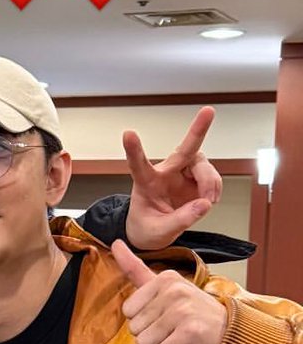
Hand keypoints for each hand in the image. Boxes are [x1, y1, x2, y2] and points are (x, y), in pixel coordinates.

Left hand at [112, 241, 227, 343]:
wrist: (227, 328)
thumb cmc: (191, 309)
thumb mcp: (165, 285)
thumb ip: (136, 269)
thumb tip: (115, 242)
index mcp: (165, 278)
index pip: (128, 310)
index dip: (142, 318)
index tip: (161, 313)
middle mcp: (174, 291)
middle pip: (135, 327)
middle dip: (150, 333)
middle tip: (172, 326)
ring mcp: (182, 311)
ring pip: (145, 341)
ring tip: (176, 334)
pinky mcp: (190, 332)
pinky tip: (183, 343)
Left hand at [122, 106, 222, 249]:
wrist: (153, 231)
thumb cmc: (147, 228)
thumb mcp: (158, 232)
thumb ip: (180, 220)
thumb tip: (205, 205)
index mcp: (146, 183)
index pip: (138, 164)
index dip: (134, 150)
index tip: (128, 133)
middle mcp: (166, 172)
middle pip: (183, 149)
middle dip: (198, 130)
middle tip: (209, 111)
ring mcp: (183, 173)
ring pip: (203, 166)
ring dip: (210, 183)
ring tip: (208, 202)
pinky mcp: (196, 178)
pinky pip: (213, 177)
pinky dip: (215, 189)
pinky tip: (209, 200)